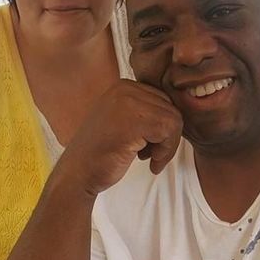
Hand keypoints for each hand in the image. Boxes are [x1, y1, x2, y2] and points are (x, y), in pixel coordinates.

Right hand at [58, 80, 182, 195]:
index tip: (148, 146)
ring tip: (150, 159)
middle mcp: (125, 88)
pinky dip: (165, 152)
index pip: (164, 101)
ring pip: (174, 120)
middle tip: (149, 155)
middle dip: (167, 137)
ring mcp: (128, 102)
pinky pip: (170, 131)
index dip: (162, 128)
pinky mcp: (134, 119)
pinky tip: (149, 163)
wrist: (77, 174)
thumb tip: (182, 112)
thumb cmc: (102, 154)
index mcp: (124, 86)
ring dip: (167, 146)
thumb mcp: (125, 123)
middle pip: (172, 109)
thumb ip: (147, 112)